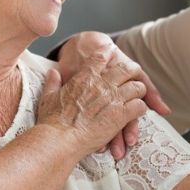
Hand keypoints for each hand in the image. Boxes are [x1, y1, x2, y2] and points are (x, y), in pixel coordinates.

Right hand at [58, 32, 170, 158]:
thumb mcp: (48, 97)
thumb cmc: (52, 121)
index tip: (113, 50)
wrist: (59, 139)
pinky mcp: (120, 115)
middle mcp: (102, 85)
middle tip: (135, 72)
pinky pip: (139, 105)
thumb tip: (53, 72)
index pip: (100, 58)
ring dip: (139, 90)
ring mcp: (113, 99)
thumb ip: (52, 82)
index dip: (108, 52)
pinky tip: (138, 111)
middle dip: (132, 69)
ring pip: (137, 87)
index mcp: (85, 78)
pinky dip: (141, 107)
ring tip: (139, 94)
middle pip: (125, 69)